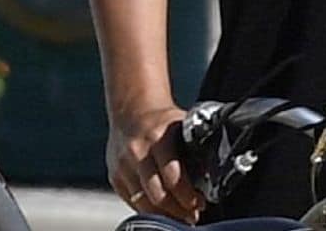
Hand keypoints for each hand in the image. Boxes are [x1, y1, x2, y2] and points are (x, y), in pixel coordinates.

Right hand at [108, 105, 203, 222]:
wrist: (132, 110)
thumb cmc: (161, 119)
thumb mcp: (181, 124)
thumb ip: (194, 146)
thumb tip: (211, 173)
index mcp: (157, 138)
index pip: (173, 177)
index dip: (188, 196)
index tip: (200, 203)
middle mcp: (137, 152)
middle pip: (157, 195)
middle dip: (178, 210)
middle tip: (192, 215)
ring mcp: (123, 166)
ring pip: (143, 204)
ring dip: (164, 215)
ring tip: (180, 216)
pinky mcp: (114, 176)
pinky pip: (132, 202)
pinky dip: (148, 209)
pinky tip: (161, 209)